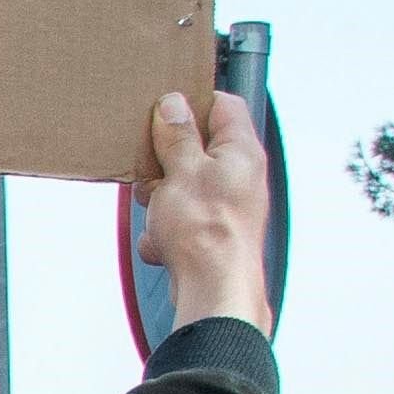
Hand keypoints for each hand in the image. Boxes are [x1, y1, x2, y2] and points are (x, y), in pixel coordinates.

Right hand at [140, 86, 272, 337]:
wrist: (214, 289)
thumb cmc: (207, 232)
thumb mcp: (181, 170)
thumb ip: (177, 135)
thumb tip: (173, 106)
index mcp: (241, 150)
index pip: (223, 104)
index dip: (191, 104)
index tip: (163, 115)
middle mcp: (240, 174)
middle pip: (196, 147)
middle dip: (165, 162)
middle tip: (152, 174)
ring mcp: (227, 204)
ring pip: (182, 185)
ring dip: (160, 198)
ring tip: (157, 213)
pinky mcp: (212, 231)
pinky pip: (180, 218)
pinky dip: (165, 229)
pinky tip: (163, 242)